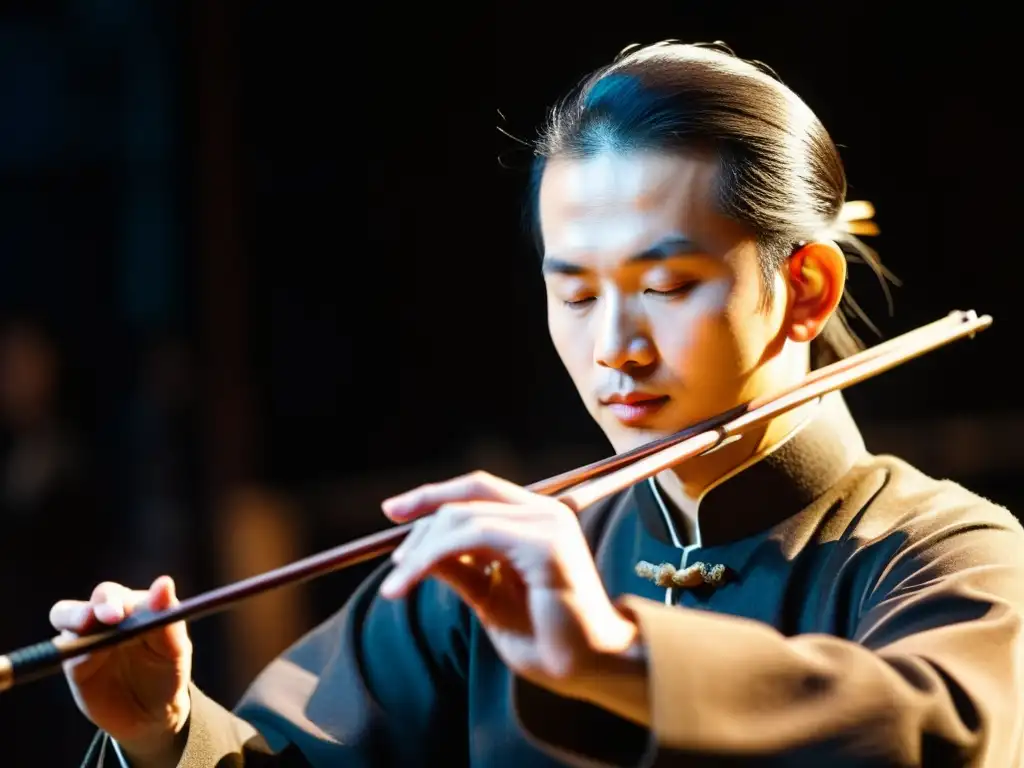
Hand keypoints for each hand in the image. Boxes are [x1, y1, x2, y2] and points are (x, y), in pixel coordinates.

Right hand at [49, 577, 191, 765]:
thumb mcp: (175, 650)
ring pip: (67, 614)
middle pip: (100, 596)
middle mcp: (110, 617)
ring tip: (87, 623)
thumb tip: (164, 583)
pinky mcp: (73, 664)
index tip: (138, 604)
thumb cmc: (168, 673)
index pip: (129, 593)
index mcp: (138, 607)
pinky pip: (65, 652)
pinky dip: (72, 650)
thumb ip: (168, 619)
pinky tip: (85, 659)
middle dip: (103, 602)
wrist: (152, 715)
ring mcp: (88, 638)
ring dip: (76, 615)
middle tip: (112, 616)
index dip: (131, 596)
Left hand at [379, 471, 637, 686]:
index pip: (477, 489)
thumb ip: (461, 569)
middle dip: (420, 520)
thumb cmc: (547, 637)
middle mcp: (545, 512)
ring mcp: (547, 524)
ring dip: (420, 549)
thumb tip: (419, 551)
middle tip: (393, 563)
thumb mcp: (489, 596)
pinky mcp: (545, 544)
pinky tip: (411, 580)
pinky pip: (473, 537)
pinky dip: (433, 556)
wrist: (592, 667)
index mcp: (536, 519)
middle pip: (467, 495)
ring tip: (396, 585)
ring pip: (464, 516)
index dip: (432, 495)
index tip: (393, 512)